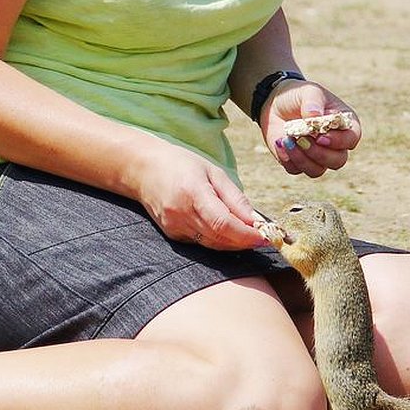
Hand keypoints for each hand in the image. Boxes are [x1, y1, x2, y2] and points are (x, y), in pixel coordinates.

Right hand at [130, 139, 264, 250]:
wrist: (144, 170)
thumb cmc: (182, 165)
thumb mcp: (213, 172)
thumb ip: (235, 198)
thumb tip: (256, 221)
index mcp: (193, 193)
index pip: (223, 223)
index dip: (247, 234)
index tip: (266, 236)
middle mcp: (181, 214)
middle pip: (220, 238)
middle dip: (245, 242)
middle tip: (266, 238)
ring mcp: (175, 227)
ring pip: (212, 244)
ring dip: (235, 244)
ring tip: (252, 236)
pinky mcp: (172, 235)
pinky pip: (202, 243)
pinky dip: (219, 240)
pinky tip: (230, 233)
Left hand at [261, 82, 360, 178]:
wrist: (276, 104)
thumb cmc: (300, 95)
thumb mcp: (308, 91)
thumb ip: (313, 102)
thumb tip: (314, 117)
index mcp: (344, 124)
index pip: (352, 139)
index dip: (339, 141)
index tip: (320, 137)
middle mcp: (334, 144)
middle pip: (337, 161)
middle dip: (319, 154)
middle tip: (302, 140)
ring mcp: (317, 156)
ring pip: (317, 170)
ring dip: (301, 158)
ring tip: (287, 140)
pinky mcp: (299, 162)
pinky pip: (296, 170)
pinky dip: (287, 158)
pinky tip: (280, 141)